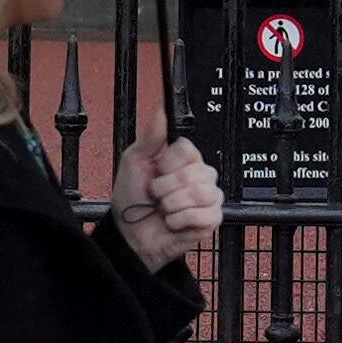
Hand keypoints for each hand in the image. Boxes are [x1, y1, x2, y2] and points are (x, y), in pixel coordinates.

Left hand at [109, 135, 225, 267]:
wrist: (130, 235)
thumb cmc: (131, 200)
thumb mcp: (134, 160)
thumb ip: (151, 135)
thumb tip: (161, 107)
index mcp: (185, 161)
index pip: (188, 149)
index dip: (169, 162)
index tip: (157, 171)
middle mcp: (200, 177)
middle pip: (194, 171)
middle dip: (166, 186)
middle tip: (157, 194)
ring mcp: (209, 198)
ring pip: (199, 192)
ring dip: (171, 203)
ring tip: (164, 208)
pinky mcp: (211, 219)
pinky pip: (202, 213)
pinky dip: (179, 220)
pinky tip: (173, 222)